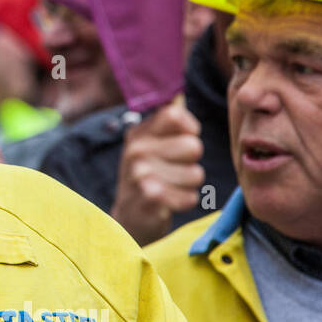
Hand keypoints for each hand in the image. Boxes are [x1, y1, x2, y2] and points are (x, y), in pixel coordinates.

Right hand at [110, 99, 203, 244]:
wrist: (126, 221)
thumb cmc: (147, 180)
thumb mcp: (148, 148)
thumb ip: (165, 125)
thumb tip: (179, 99)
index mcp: (137, 134)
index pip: (176, 115)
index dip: (189, 130)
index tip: (180, 143)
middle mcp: (136, 150)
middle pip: (193, 146)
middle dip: (190, 163)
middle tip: (171, 173)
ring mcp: (141, 174)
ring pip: (196, 174)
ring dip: (188, 186)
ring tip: (167, 189)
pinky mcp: (150, 198)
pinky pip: (190, 196)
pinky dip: (184, 202)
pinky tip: (166, 203)